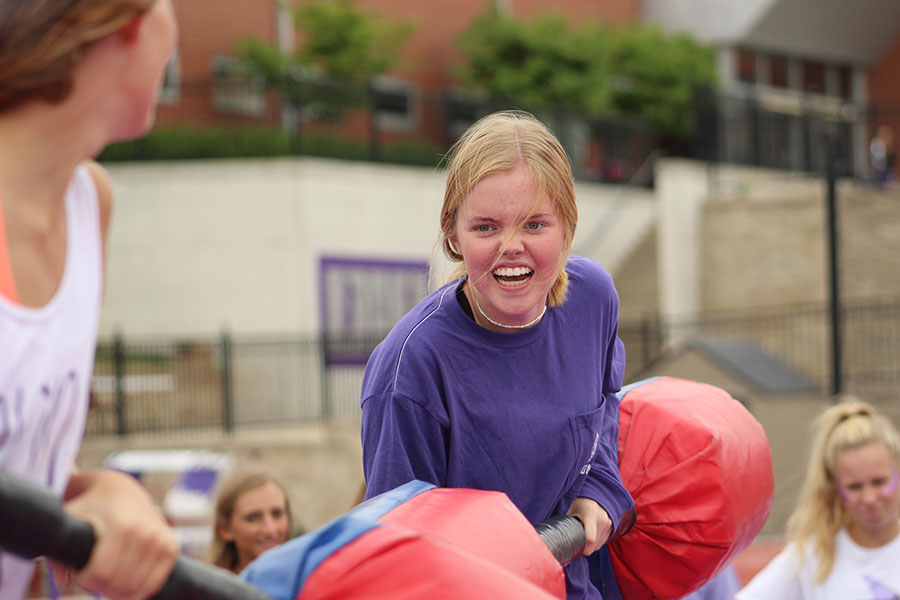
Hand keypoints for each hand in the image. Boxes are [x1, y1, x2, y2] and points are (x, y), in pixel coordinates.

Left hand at [63, 469, 178, 599]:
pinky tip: (125, 587)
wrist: (122, 491)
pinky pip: (154, 584)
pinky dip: (138, 592)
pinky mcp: (171, 548)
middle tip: (92, 578)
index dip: (86, 580)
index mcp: (121, 525)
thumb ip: (59, 550)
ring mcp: (161, 541)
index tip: (80, 574)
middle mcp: (145, 532)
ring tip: (106, 580)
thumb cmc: (91, 508)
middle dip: (100, 587)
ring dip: (117, 592)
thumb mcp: (70, 520)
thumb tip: (61, 581)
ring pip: (136, 588)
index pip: (102, 572)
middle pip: (119, 583)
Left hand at [566, 496, 612, 555]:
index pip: (590, 538)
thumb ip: (567, 525)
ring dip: (590, 545)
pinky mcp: (612, 528)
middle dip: (584, 547)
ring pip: (597, 546)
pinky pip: (602, 542)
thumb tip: (558, 538)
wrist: (596, 497)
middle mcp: (602, 520)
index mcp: (590, 514)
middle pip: (593, 546)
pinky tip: (591, 532)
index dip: (582, 546)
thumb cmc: (581, 504)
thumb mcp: (572, 511)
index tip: (576, 545)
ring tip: (585, 533)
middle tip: (577, 539)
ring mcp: (608, 524)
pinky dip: (596, 542)